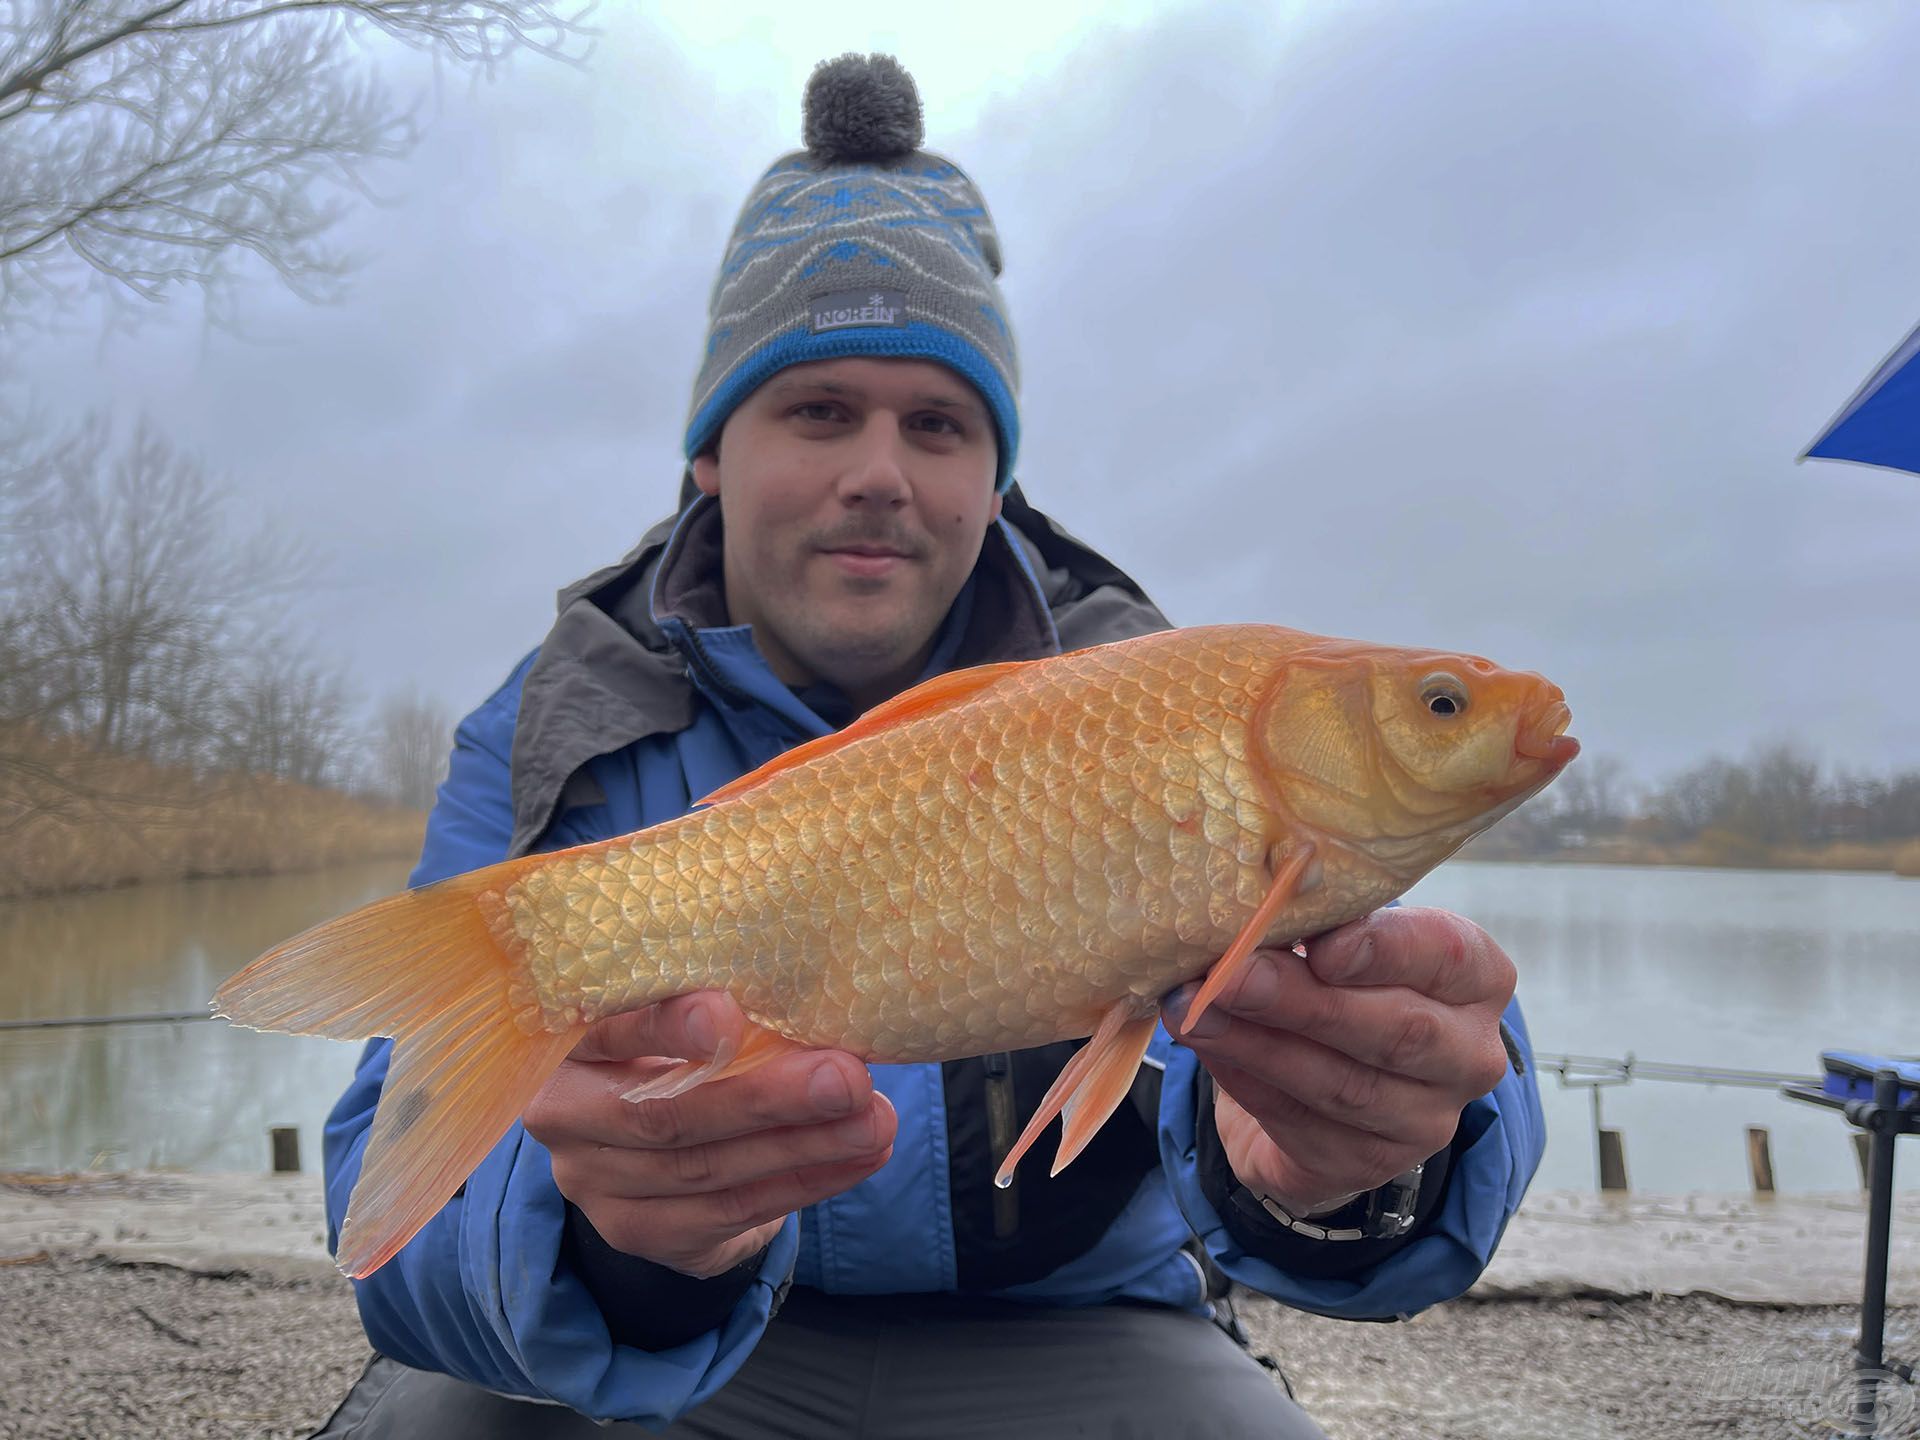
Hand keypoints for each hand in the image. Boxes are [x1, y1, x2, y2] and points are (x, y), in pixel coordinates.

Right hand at [522, 990, 895, 1277]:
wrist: (650, 1153)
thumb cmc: (679, 1048)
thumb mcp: (679, 1015)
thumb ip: (718, 1006)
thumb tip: (818, 990)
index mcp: (567, 1039)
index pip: (608, 1029)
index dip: (666, 1025)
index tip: (731, 1014)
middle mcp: (565, 1115)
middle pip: (665, 1114)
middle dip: (766, 1098)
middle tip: (847, 1078)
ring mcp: (595, 1184)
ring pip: (707, 1169)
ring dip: (804, 1145)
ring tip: (874, 1120)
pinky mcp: (639, 1231)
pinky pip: (732, 1210)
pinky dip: (806, 1181)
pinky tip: (860, 1157)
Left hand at [1162, 907, 1514, 1215]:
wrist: (1330, 1085)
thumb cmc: (1341, 984)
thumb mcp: (1342, 944)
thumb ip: (1314, 928)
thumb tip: (1245, 915)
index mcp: (1477, 979)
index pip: (1446, 956)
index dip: (1384, 949)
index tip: (1321, 943)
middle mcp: (1469, 1054)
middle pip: (1396, 1030)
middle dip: (1302, 1000)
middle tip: (1229, 974)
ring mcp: (1426, 1119)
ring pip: (1341, 1083)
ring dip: (1256, 1043)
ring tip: (1193, 1009)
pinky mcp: (1369, 1162)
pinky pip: (1297, 1119)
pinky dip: (1242, 1077)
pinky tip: (1205, 1044)